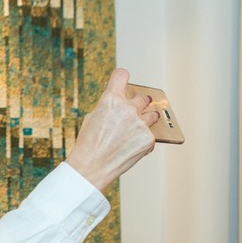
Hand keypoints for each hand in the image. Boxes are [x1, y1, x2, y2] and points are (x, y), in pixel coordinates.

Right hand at [64, 68, 156, 191]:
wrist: (92, 167)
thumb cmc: (88, 144)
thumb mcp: (92, 118)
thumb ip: (109, 107)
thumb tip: (120, 103)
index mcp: (111, 99)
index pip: (122, 75)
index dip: (122, 78)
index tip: (123, 81)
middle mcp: (128, 108)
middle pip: (143, 97)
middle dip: (139, 103)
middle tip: (136, 109)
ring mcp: (141, 124)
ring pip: (152, 115)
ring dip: (146, 120)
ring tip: (136, 129)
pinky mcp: (148, 139)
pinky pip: (150, 135)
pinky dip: (143, 140)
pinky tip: (130, 148)